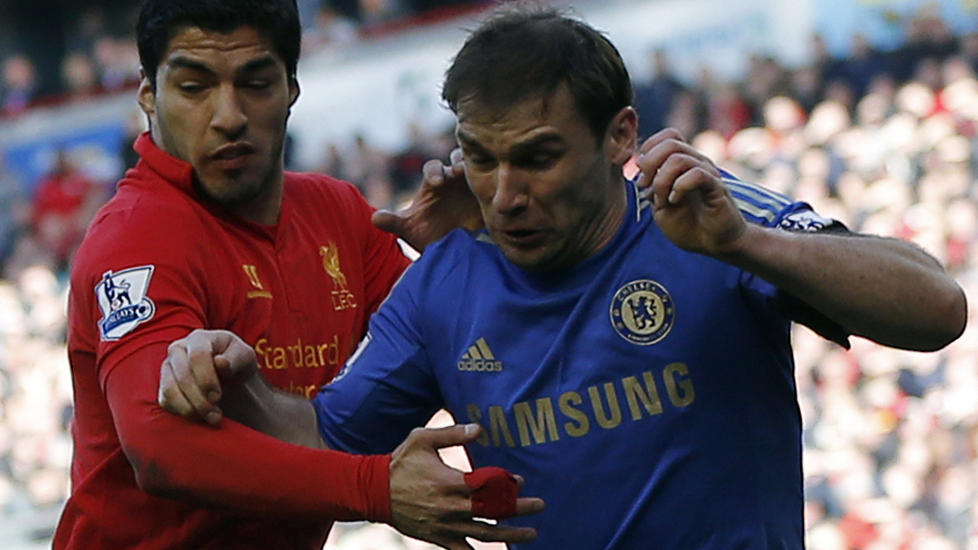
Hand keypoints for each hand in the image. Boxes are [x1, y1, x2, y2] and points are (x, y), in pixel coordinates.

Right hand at [158, 329, 258, 425]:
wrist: (229, 374)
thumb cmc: (237, 362)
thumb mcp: (244, 357)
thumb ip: (235, 358)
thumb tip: (220, 362)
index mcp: (200, 338)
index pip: (197, 356)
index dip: (206, 378)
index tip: (217, 397)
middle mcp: (178, 349)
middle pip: (183, 376)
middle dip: (200, 399)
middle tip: (216, 415)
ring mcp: (168, 367)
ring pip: (170, 390)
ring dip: (189, 409)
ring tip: (210, 418)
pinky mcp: (164, 385)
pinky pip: (165, 401)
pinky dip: (182, 412)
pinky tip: (200, 417)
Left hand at [372, 148, 483, 252]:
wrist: (455, 251)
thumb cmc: (431, 236)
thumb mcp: (412, 231)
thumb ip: (394, 223)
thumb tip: (374, 219)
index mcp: (434, 184)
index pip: (432, 167)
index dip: (434, 171)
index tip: (436, 183)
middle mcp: (453, 180)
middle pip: (457, 159)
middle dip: (458, 163)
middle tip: (459, 173)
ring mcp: (472, 186)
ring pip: (476, 166)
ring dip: (476, 168)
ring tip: (477, 176)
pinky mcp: (489, 196)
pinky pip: (493, 181)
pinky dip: (494, 180)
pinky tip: (496, 187)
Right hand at [390, 424, 544, 549]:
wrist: (374, 491)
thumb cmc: (401, 462)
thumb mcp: (422, 439)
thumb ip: (452, 433)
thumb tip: (479, 428)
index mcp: (450, 483)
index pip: (487, 485)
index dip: (507, 484)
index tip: (520, 481)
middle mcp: (451, 508)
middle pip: (492, 511)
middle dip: (519, 510)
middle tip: (540, 506)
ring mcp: (445, 526)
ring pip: (484, 534)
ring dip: (510, 535)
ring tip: (531, 535)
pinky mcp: (438, 538)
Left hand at [635, 128, 747, 256]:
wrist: (713, 243)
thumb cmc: (688, 225)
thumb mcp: (661, 206)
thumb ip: (652, 187)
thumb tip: (641, 171)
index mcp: (685, 163)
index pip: (668, 136)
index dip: (649, 150)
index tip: (642, 177)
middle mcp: (697, 163)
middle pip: (671, 143)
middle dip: (650, 163)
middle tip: (646, 186)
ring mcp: (708, 173)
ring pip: (679, 159)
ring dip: (662, 180)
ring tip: (662, 199)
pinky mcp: (717, 188)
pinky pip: (697, 174)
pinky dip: (679, 187)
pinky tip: (674, 200)